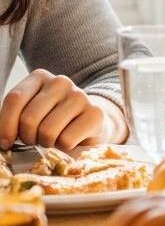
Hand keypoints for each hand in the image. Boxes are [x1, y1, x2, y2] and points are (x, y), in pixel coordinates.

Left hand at [0, 69, 128, 150]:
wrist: (87, 123)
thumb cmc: (50, 119)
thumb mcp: (28, 112)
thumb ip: (12, 118)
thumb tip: (0, 140)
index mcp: (39, 77)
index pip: (14, 99)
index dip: (5, 126)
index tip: (6, 142)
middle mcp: (61, 82)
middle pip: (29, 118)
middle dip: (28, 137)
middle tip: (35, 139)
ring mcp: (80, 96)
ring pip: (47, 131)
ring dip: (46, 143)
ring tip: (52, 139)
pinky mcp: (95, 114)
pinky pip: (66, 140)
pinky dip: (64, 147)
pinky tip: (69, 140)